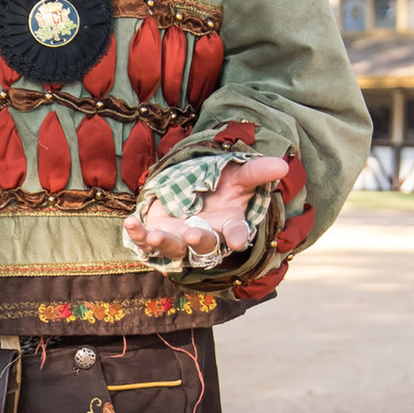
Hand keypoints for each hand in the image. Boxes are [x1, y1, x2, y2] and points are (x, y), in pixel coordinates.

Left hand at [122, 155, 299, 268]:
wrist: (190, 190)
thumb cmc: (220, 187)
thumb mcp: (238, 176)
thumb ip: (256, 172)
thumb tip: (283, 164)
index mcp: (229, 225)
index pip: (237, 233)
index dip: (237, 237)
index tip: (238, 242)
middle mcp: (206, 237)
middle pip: (204, 244)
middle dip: (199, 240)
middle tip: (192, 234)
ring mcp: (180, 240)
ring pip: (174, 248)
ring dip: (164, 242)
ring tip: (154, 234)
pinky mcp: (157, 236)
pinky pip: (146, 241)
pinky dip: (138, 234)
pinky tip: (130, 223)